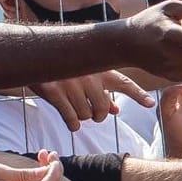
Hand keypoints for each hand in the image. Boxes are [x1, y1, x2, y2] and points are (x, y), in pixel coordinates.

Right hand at [31, 71, 154, 130]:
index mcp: (98, 69)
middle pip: (102, 110)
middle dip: (98, 116)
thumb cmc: (63, 69)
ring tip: (74, 107)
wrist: (30, 56)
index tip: (151, 103)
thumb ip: (102, 91)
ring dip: (82, 118)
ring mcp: (70, 83)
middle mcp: (87, 75)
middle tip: (90, 112)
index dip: (138, 95)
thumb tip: (115, 111)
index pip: (124, 83)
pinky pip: (72, 120)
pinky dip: (73, 124)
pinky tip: (71, 121)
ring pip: (86, 116)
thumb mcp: (85, 75)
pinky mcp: (54, 92)